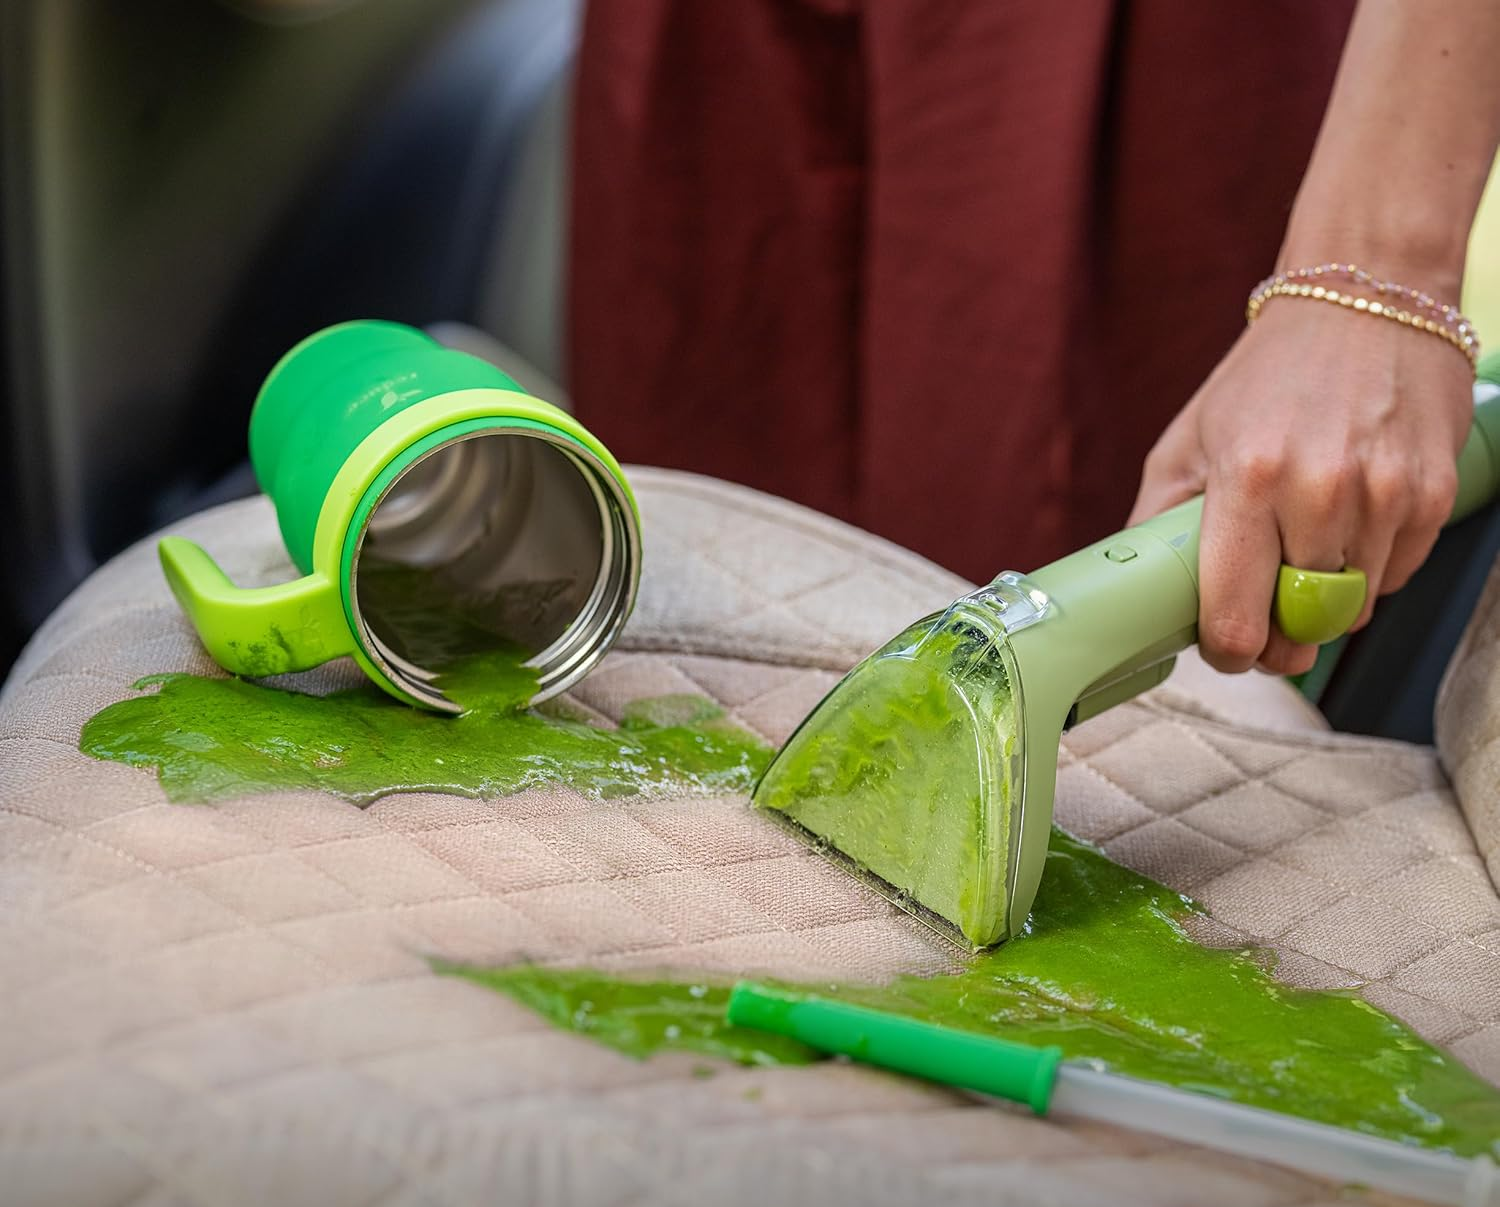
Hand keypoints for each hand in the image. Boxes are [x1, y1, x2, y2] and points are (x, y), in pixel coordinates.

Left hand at [1128, 299, 1472, 675]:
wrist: (1365, 301)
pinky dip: (1371, 566)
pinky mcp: (1434, 494)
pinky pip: (1396, 576)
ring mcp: (1385, 494)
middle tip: (1266, 607)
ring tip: (1308, 540)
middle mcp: (1319, 491)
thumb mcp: (1187, 441)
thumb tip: (1138, 593)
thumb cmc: (1266, 377)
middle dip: (1280, 630)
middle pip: (1299, 622)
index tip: (1228, 649)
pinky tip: (1351, 521)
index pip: (1236, 617)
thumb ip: (1156, 522)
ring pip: (1353, 606)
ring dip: (1327, 594)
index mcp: (1246, 480)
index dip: (1229, 651)